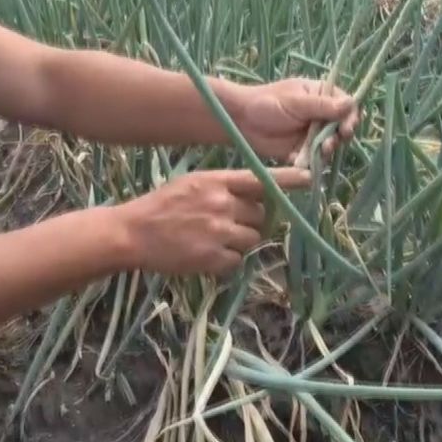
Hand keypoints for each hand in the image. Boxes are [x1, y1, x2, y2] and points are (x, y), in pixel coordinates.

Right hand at [112, 168, 309, 275]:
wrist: (132, 232)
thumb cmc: (161, 206)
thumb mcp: (192, 183)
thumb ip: (224, 187)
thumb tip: (257, 195)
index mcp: (216, 182)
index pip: (260, 179)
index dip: (287, 180)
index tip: (310, 179)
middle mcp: (221, 204)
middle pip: (262, 214)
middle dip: (252, 220)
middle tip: (228, 224)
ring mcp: (218, 231)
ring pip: (252, 239)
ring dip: (240, 242)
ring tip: (214, 240)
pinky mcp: (213, 257)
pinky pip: (237, 261)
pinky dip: (227, 261)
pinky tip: (207, 255)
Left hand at [234, 78, 359, 161]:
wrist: (241, 122)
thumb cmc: (267, 103)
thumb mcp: (296, 102)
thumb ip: (323, 105)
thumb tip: (352, 103)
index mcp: (322, 95)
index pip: (346, 105)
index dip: (350, 117)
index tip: (347, 128)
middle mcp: (321, 114)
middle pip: (342, 127)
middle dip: (340, 136)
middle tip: (332, 143)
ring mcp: (314, 133)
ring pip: (331, 144)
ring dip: (329, 149)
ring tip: (321, 151)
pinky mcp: (305, 150)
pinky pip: (316, 157)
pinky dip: (313, 160)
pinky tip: (305, 160)